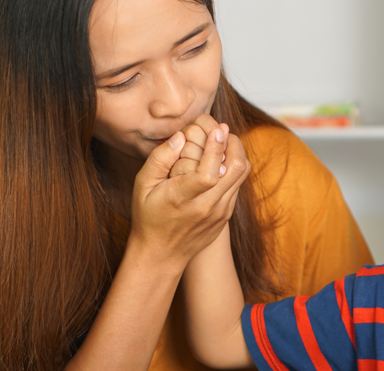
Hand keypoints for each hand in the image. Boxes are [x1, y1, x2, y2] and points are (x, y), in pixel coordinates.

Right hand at [129, 123, 250, 268]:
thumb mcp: (142, 186)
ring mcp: (220, 213)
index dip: (217, 148)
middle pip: (235, 169)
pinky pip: (237, 185)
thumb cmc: (148, 216)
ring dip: (236, 153)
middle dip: (233, 143)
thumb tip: (180, 136)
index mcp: (183, 199)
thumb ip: (160, 159)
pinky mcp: (226, 215)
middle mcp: (207, 207)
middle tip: (221, 130)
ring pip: (241, 175)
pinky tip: (221, 160)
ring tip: (223, 141)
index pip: (209, 172)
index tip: (218, 128)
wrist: (161, 254)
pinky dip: (234, 167)